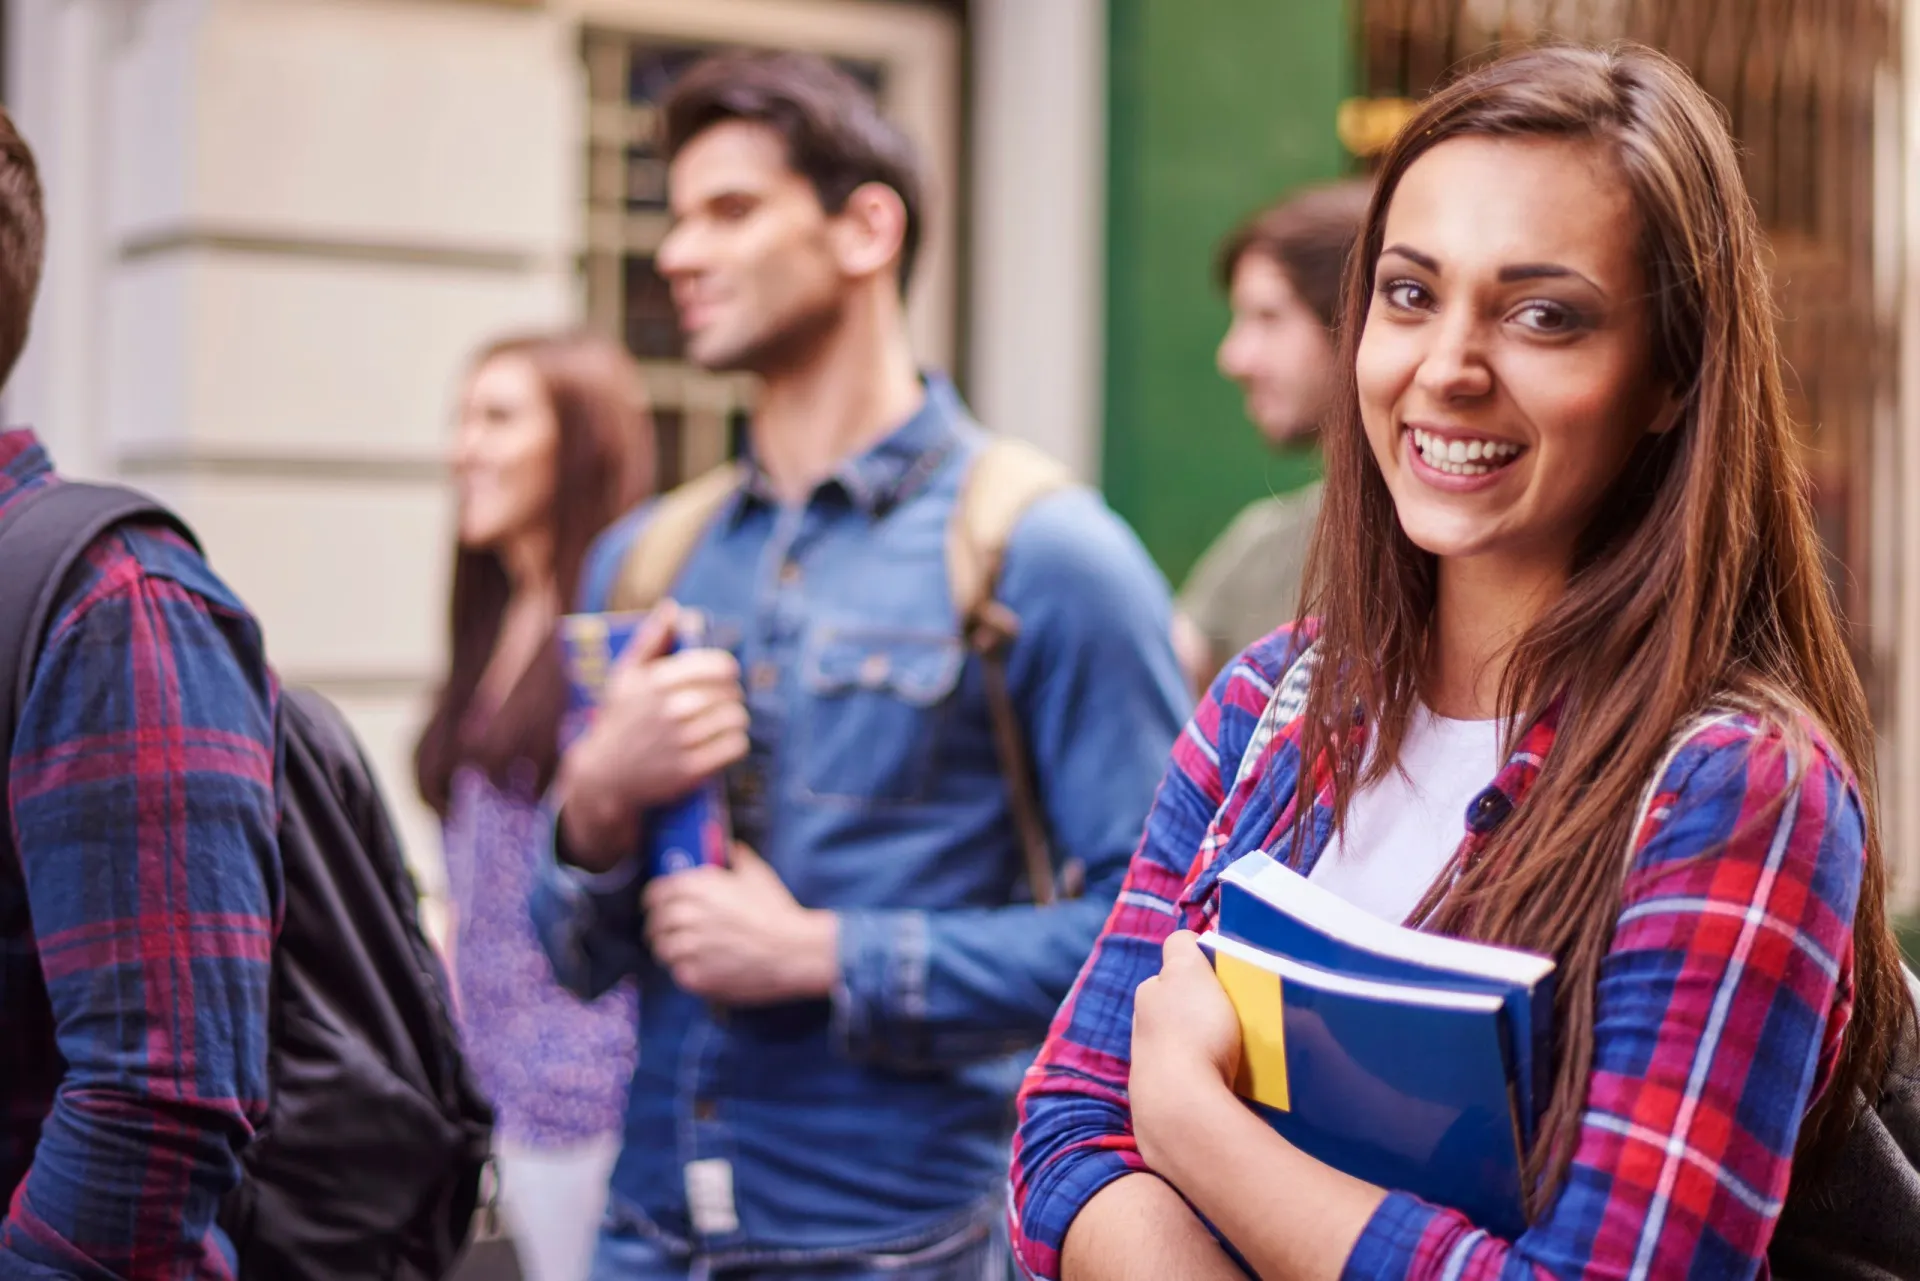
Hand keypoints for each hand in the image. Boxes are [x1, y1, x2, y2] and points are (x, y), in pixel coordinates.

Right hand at [558, 601, 749, 865]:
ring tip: (725, 720)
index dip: (727, 669)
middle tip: (723, 701)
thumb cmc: (619, 719)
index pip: (719, 665)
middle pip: (730, 692)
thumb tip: (673, 608)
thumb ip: (652, 639)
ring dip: (735, 719)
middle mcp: (671, 709)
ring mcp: (681, 741)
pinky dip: (736, 743)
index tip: (723, 676)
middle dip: (731, 695)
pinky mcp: (690, 770)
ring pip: (736, 718)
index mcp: (658, 681)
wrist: (604, 776)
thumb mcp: (625, 675)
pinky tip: (725, 741)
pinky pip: (735, 747)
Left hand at [644, 844, 840, 1004]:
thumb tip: (730, 847)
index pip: (655, 893)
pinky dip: (686, 971)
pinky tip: (702, 967)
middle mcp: (685, 916)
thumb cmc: (777, 911)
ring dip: (670, 950)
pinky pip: (678, 973)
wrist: (793, 950)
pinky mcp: (695, 976)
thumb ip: (738, 857)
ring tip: (686, 952)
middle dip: (661, 927)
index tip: (659, 906)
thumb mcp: (758, 875)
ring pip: (663, 950)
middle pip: (655, 923)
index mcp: (694, 887)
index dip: (655, 900)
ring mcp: (688, 948)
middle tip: (672, 932)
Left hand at [1129, 931, 1242, 1179]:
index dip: (1198, 972)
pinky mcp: (1161, 1108)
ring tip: (1235, 1057)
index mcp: (1148, 996)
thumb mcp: (1188, 973)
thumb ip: (1183, 949)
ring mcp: (1148, 1072)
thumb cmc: (1192, 1032)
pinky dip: (1203, 1082)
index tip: (1224, 983)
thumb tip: (1183, 940)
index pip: (1173, 972)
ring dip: (1201, 1050)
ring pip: (1180, 1049)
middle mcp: (1140, 1031)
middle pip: (1175, 1011)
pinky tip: (1224, 1088)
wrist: (1183, 1109)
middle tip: (1235, 1021)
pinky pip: (1188, 1085)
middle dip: (1199, 1013)